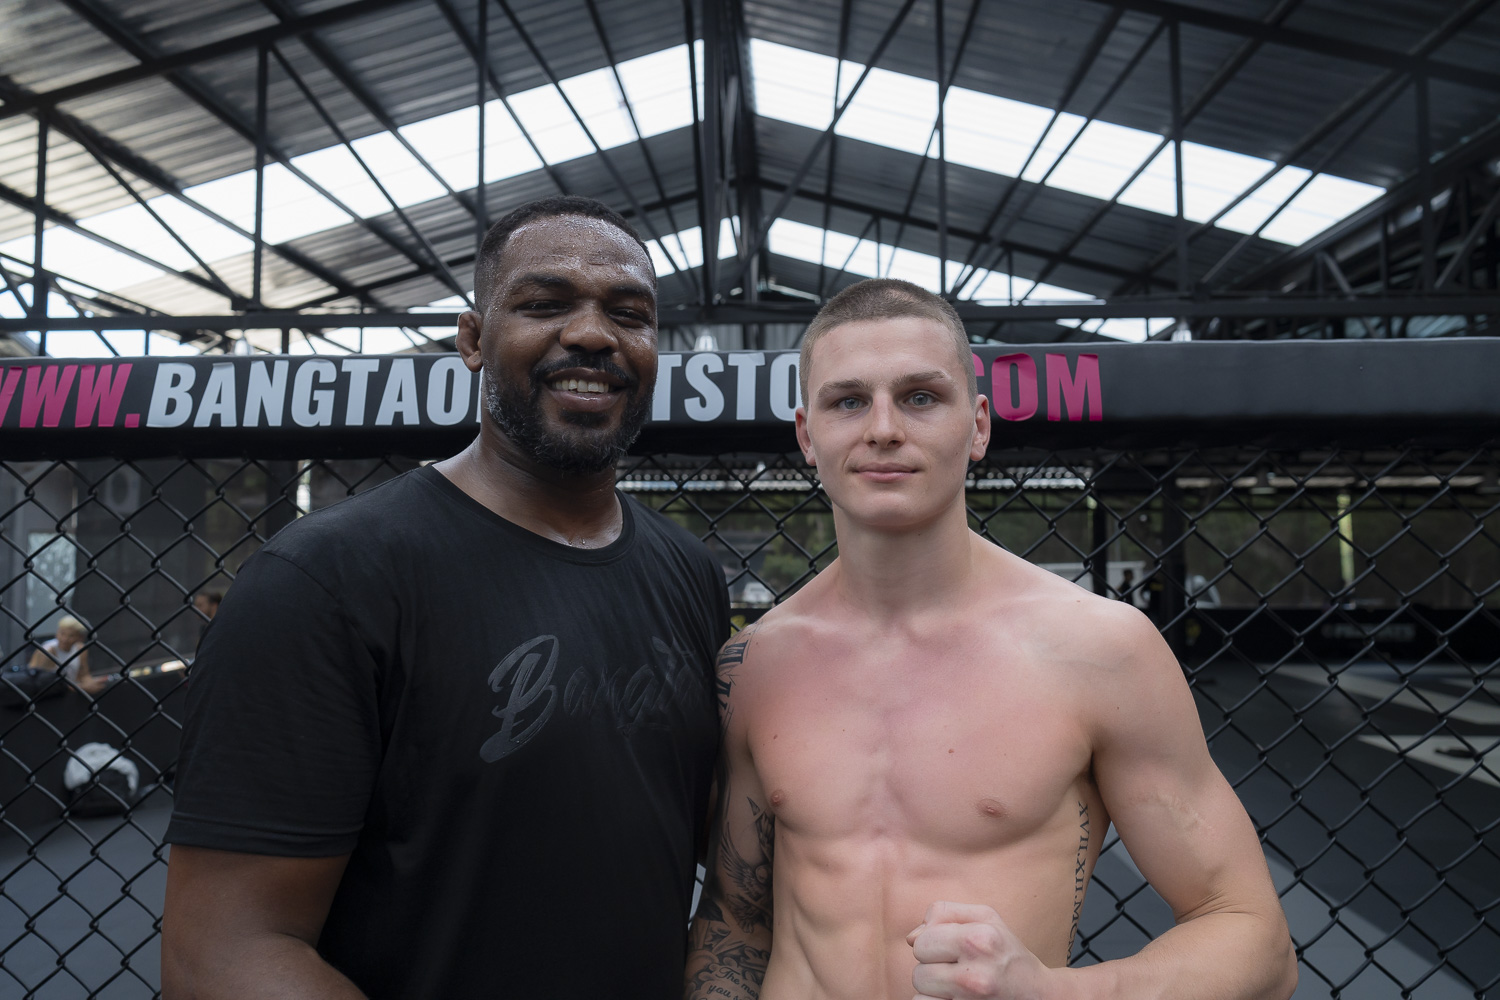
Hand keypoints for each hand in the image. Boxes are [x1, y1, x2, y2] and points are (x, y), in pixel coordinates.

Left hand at [907, 901, 1056, 999]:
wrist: (1040, 995)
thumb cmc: (1007, 953)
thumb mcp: (986, 918)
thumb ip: (944, 914)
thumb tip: (911, 938)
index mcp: (979, 940)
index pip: (922, 942)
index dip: (933, 945)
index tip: (952, 949)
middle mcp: (976, 974)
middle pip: (918, 972)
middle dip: (933, 969)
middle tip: (958, 969)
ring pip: (921, 995)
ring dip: (935, 990)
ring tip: (959, 985)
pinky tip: (957, 998)